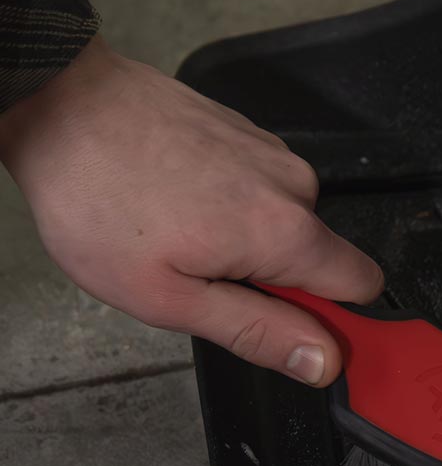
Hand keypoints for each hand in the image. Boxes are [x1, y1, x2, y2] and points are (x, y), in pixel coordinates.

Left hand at [0, 37, 380, 385]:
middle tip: (203, 275)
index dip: (333, 317)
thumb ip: (259, 332)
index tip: (289, 326)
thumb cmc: (97, 200)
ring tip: (181, 230)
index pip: (363, 287)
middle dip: (274, 278)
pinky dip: (229, 201)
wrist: (54, 103)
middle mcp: (293, 185)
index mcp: (286, 232)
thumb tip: (323, 362)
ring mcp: (269, 151)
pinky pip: (260, 187)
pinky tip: (177, 197)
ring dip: (247, 240)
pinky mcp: (245, 131)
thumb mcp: (171, 299)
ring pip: (286, 222)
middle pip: (318, 257)